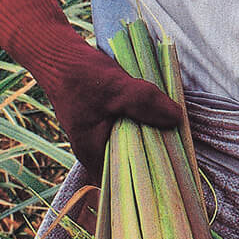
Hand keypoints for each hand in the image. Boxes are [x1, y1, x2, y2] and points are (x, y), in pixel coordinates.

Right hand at [0, 0, 181, 177]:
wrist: (58, 54)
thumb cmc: (80, 77)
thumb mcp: (117, 89)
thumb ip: (146, 104)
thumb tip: (177, 119)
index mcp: (94, 153)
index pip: (123, 183)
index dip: (147, 182)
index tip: (172, 173)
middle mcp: (96, 149)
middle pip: (132, 163)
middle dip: (155, 156)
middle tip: (179, 150)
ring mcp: (99, 134)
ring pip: (133, 143)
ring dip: (151, 136)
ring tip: (174, 132)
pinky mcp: (105, 119)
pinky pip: (130, 128)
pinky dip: (143, 123)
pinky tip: (159, 114)